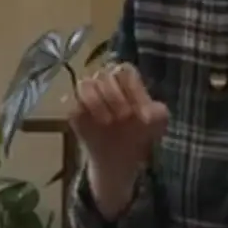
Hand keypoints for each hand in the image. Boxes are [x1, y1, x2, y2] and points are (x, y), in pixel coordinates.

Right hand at [69, 62, 168, 216]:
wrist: (120, 158)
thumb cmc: (140, 132)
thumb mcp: (158, 123)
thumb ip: (158, 112)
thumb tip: (146, 113)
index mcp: (126, 80)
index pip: (124, 70)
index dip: (132, 88)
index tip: (139, 109)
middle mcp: (105, 83)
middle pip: (104, 74)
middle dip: (116, 97)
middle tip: (124, 118)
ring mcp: (87, 95)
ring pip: (85, 83)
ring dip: (96, 102)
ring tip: (107, 121)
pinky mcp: (73, 110)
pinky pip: (69, 101)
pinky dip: (80, 110)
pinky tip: (92, 123)